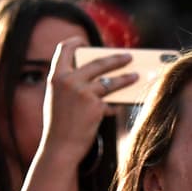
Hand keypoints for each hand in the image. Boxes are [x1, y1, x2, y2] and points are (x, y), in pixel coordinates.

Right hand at [41, 36, 137, 163]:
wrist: (60, 148)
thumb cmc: (59, 126)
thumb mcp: (58, 99)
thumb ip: (71, 85)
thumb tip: (97, 76)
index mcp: (55, 77)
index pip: (64, 49)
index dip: (76, 42)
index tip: (86, 42)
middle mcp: (68, 81)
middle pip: (97, 62)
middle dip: (116, 58)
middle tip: (128, 57)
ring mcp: (82, 92)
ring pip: (111, 81)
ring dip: (126, 78)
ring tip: (136, 76)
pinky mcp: (95, 105)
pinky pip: (109, 102)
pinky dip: (113, 106)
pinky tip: (117, 108)